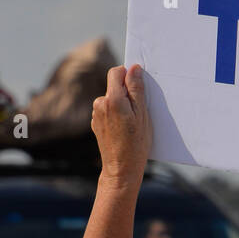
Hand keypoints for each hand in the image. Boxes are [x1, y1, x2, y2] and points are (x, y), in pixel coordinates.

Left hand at [92, 64, 151, 192]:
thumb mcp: (142, 114)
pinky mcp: (95, 123)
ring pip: (111, 99)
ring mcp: (96, 114)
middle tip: (139, 111)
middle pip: (114, 86)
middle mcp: (100, 104)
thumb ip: (136, 89)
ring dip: (121, 105)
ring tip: (131, 123)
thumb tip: (134, 68)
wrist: (121, 168)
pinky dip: (115, 115)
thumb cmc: (136, 143)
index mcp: (113, 99)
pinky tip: (123, 129)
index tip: (138, 88)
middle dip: (126, 93)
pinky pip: (107, 111)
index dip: (128, 76)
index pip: (116, 72)